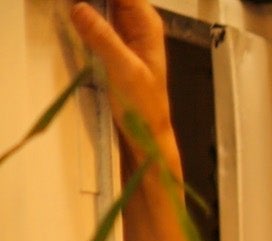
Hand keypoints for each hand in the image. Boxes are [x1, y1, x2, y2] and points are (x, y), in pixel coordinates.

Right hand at [67, 1, 178, 168]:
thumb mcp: (124, 70)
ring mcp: (123, 30)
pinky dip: (83, 15)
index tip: (78, 1)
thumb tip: (78, 8)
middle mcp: (136, 20)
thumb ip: (103, 37)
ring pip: (100, 3)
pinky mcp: (111, 43)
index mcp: (146, 21)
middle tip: (68, 6)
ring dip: (84, 5)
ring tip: (65, 8)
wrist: (146, 135)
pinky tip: (69, 16)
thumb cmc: (143, 106)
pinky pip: (95, 19)